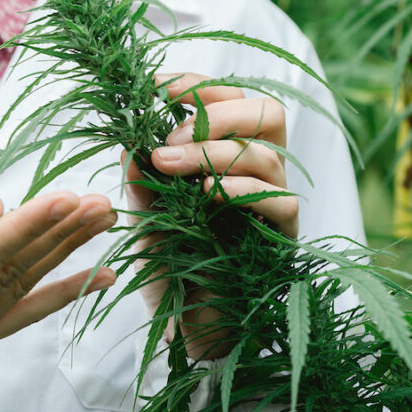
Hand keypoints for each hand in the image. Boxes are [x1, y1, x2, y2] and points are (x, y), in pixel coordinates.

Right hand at [0, 192, 116, 361]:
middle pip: (10, 274)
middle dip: (58, 235)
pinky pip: (23, 313)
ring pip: (22, 288)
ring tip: (102, 221)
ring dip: (67, 252)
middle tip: (99, 205)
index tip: (65, 198)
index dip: (25, 227)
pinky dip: (63, 292)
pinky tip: (102, 276)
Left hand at [125, 72, 298, 358]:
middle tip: (171, 132)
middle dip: (217, 111)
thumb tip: (128, 143)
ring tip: (170, 162)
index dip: (196, 86)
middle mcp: (255, 172)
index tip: (154, 85)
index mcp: (227, 155)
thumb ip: (141, 183)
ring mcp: (272, 203)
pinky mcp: (282, 238)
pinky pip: (280, 201)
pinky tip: (208, 195)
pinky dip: (241, 189)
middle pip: (266, 112)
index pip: (230, 100)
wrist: (189, 325)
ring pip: (267, 154)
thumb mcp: (145, 217)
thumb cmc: (170, 265)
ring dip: (214, 150)